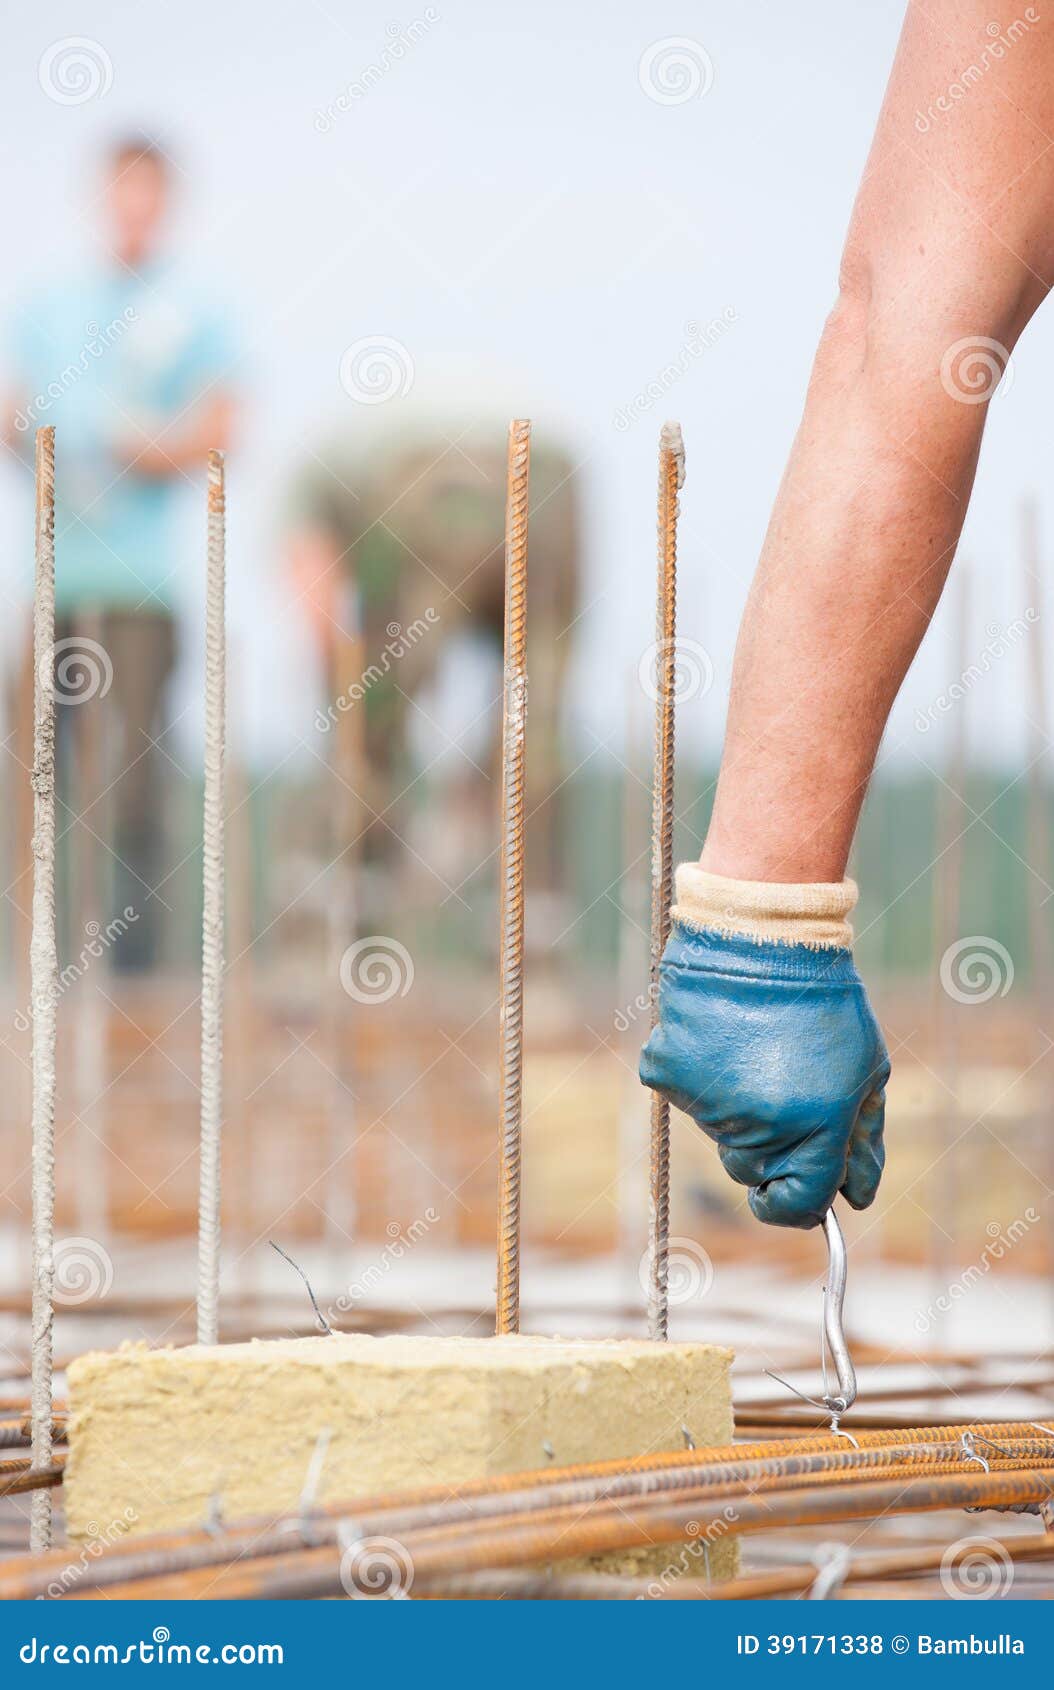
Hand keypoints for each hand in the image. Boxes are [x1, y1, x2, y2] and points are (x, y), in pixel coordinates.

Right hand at [639, 924, 888, 1228]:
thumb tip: (856, 1198)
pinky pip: (684, 1098)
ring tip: (753, 1049)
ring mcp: (706, 1101)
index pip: (796, 1206)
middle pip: (753, 1172)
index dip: (798, 1204)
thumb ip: (863, 1142)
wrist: (762, 936)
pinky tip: (719, 1038)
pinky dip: (699, 1077)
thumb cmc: (824, 1002)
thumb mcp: (868, 1070)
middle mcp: (757, 1124)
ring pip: (719, 1134)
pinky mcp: (667, 1075)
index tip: (799, 1191)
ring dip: (736, 1108)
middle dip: (770, 1148)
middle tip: (781, 1090)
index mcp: (814, 1128)